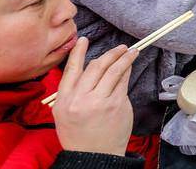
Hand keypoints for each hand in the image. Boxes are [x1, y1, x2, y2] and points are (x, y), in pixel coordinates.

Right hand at [53, 37, 136, 156]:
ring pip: (113, 71)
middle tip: (120, 48)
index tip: (83, 39)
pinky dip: (127, 72)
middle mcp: (80, 99)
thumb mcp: (64, 113)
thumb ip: (74, 91)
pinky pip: (123, 82)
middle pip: (96, 67)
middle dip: (110, 54)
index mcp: (64, 100)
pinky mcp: (117, 105)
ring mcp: (100, 101)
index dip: (78, 53)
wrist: (93, 156)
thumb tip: (92, 66)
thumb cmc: (79, 133)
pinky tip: (130, 67)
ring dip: (124, 58)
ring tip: (131, 52)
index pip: (71, 70)